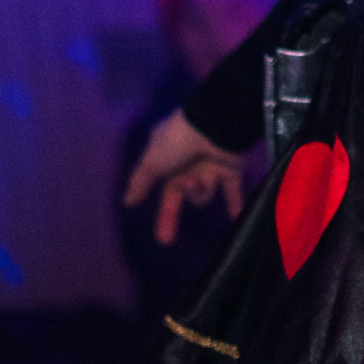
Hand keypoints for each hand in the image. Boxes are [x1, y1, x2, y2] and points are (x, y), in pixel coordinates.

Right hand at [122, 108, 244, 244]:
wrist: (212, 125)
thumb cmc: (176, 142)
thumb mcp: (152, 162)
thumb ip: (140, 183)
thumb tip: (127, 202)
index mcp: (168, 162)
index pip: (164, 192)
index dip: (164, 214)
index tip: (162, 238)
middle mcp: (188, 165)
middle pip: (183, 196)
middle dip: (176, 208)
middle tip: (168, 235)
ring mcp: (210, 167)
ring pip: (204, 194)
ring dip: (201, 190)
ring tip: (202, 177)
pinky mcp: (230, 169)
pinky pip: (233, 191)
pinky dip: (235, 204)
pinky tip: (235, 220)